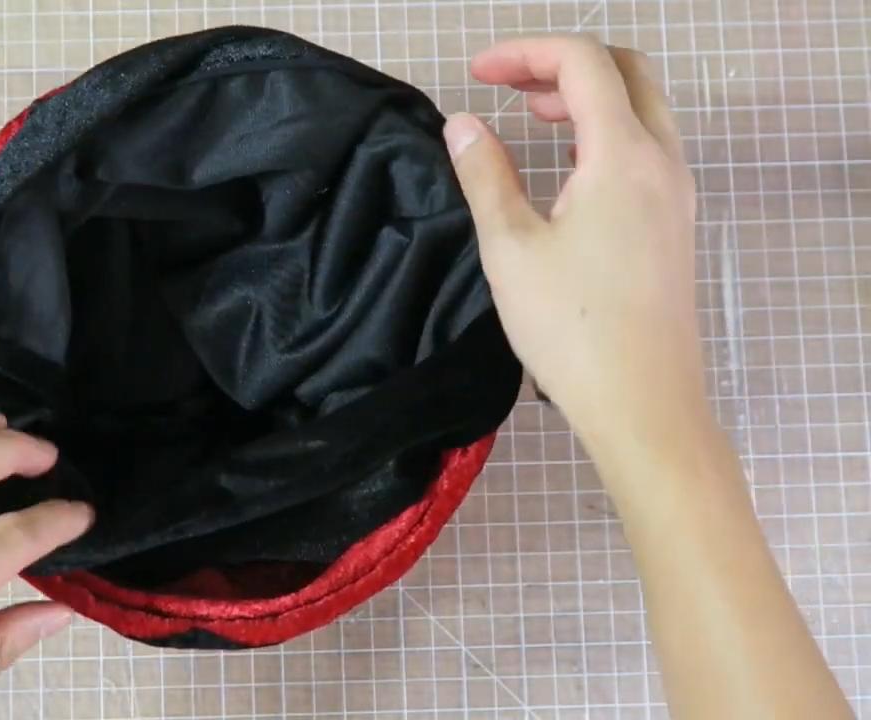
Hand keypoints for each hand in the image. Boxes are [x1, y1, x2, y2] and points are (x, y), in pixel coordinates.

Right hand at [444, 36, 703, 458]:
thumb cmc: (572, 329)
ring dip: (589, 97)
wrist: (644, 403)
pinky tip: (570, 169)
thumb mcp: (511, 248)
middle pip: (625, 71)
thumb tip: (464, 126)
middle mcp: (663, 161)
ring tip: (534, 118)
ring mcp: (677, 194)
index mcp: (623, 155)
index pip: (582, 64)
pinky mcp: (676, 224)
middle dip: (562, 65)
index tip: (476, 75)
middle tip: (509, 87)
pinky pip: (650, 147)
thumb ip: (486, 175)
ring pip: (643, 108)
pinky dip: (608, 132)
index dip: (525, 54)